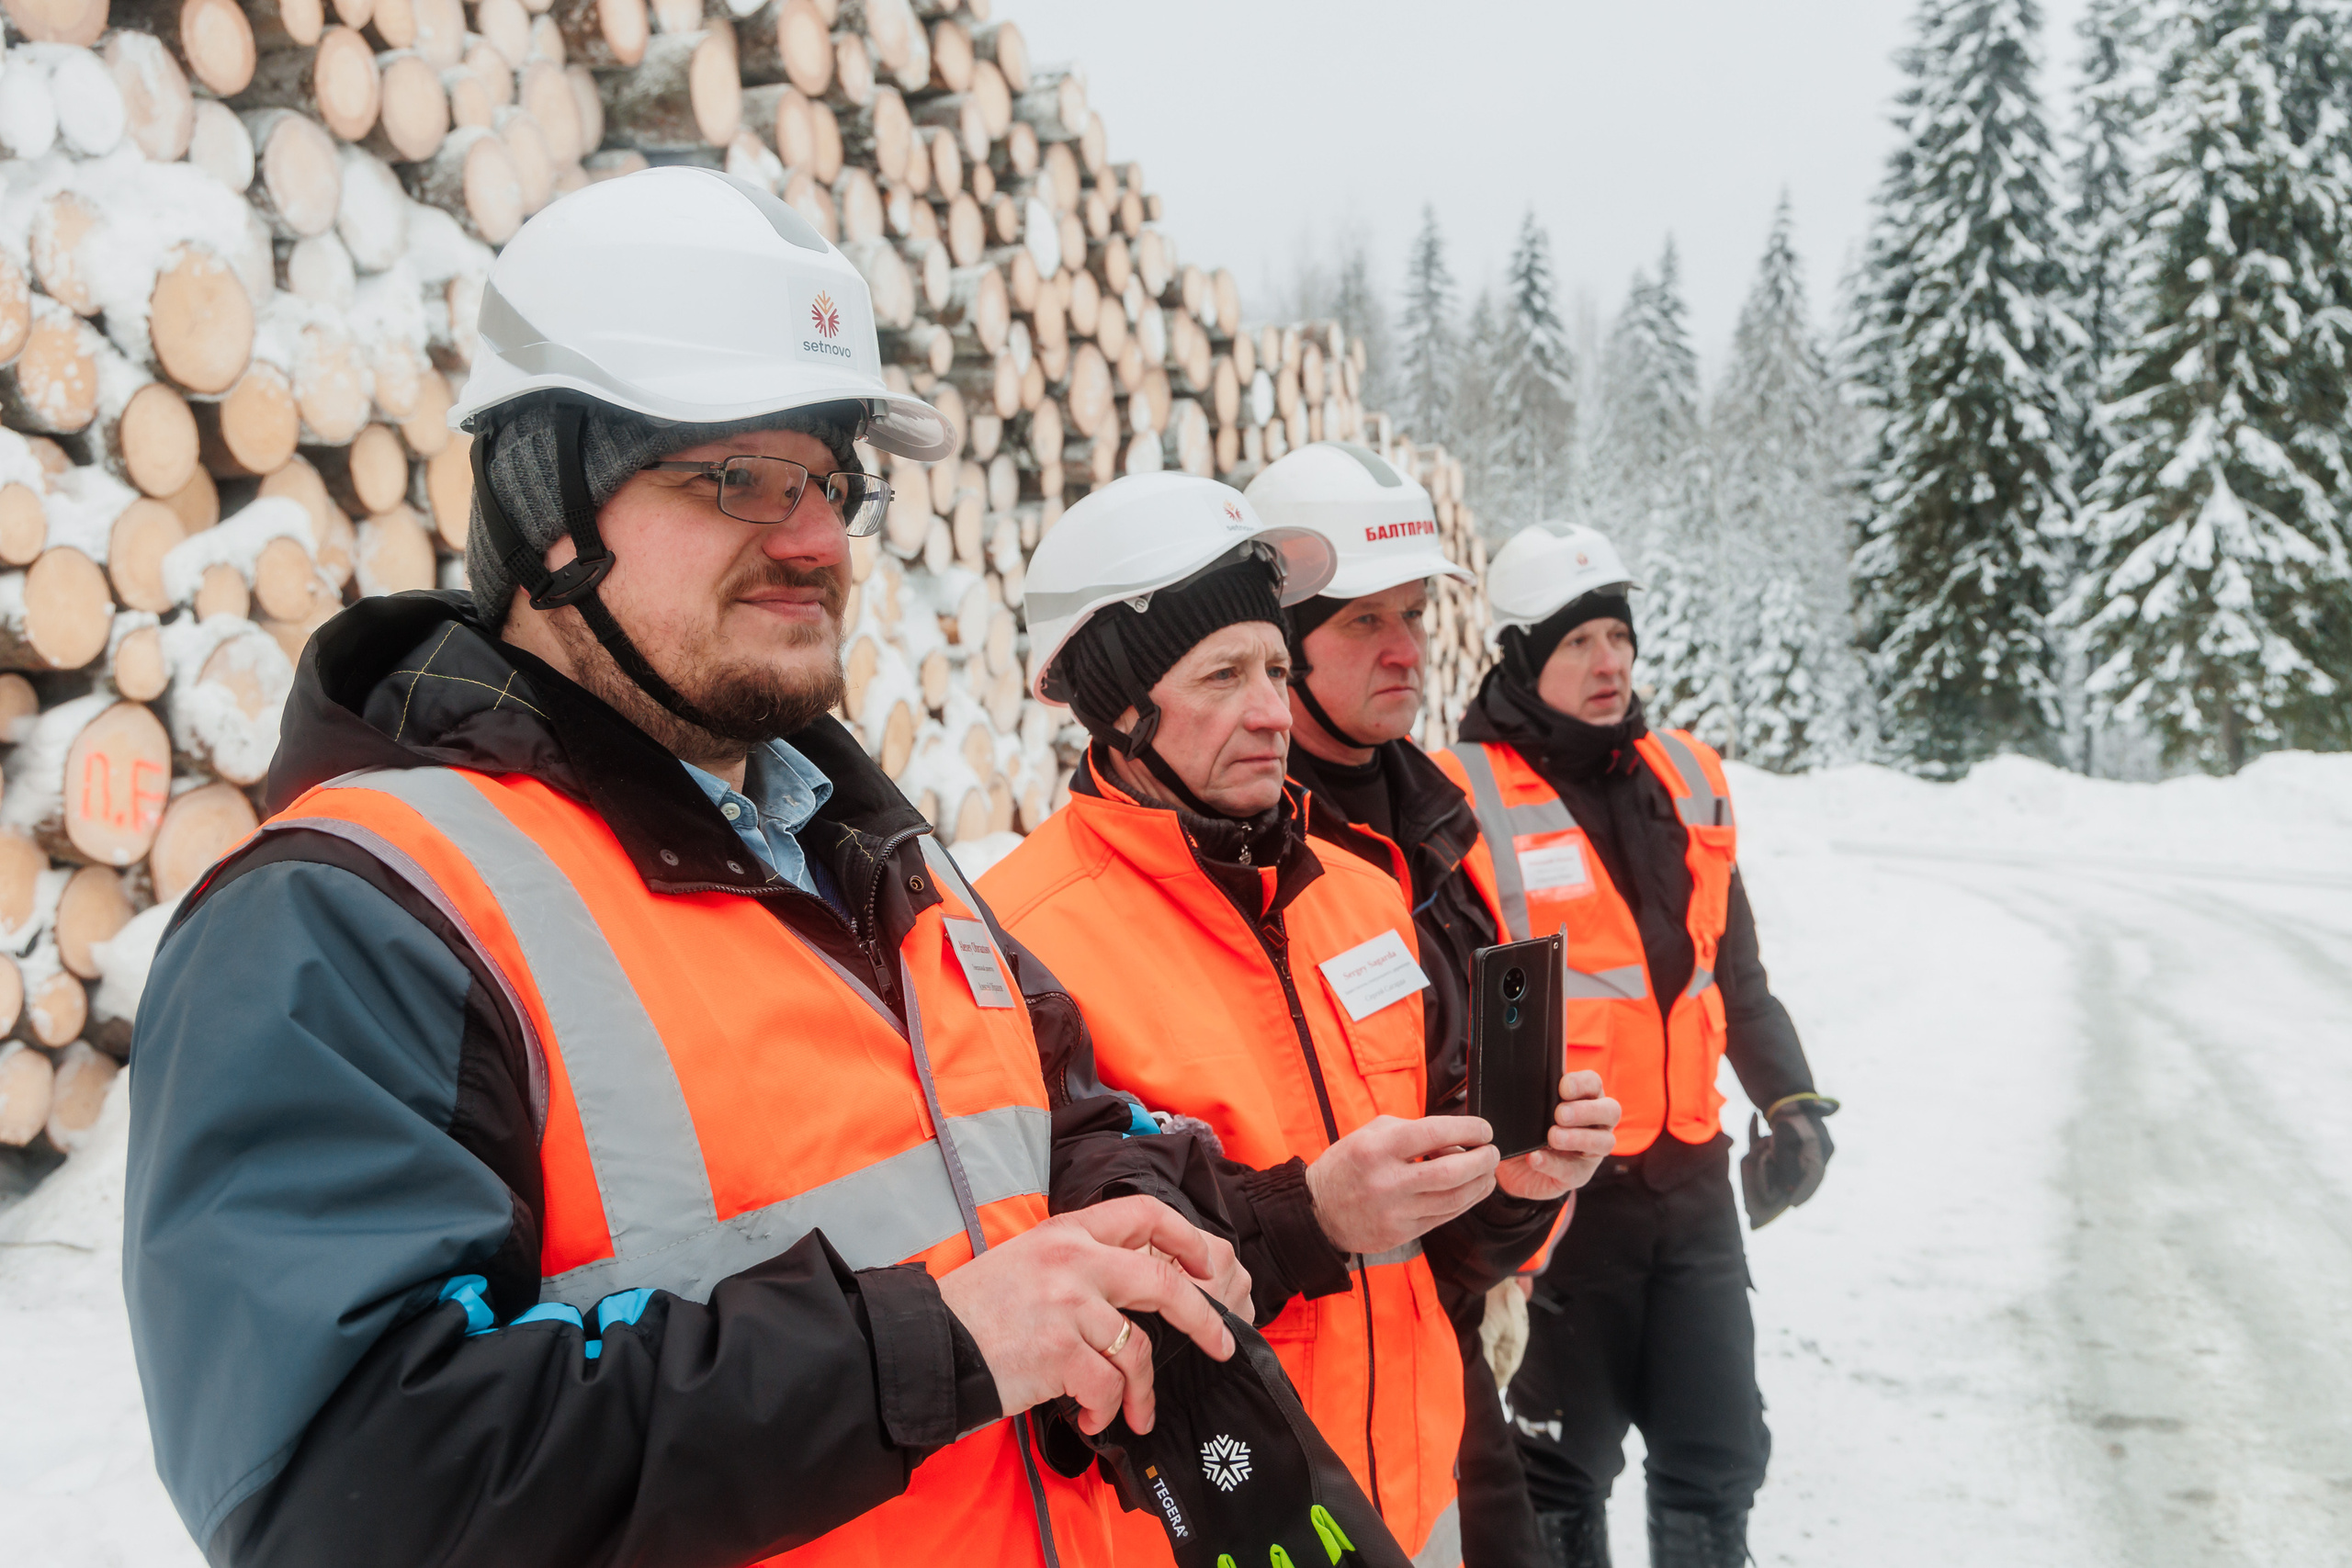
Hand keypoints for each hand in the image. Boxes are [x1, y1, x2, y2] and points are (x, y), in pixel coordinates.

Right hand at [936, 1195, 1237, 1435]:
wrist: (930, 1345)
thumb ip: (1078, 1263)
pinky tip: (1092, 1417)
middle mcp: (1071, 1259)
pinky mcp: (1058, 1350)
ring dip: (1141, 1390)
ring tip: (1133, 1412)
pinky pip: (1107, 1386)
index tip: (1208, 1265)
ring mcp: (1067, 1304)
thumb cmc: (978, 1310)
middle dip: (1203, 1317)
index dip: (1186, 1237)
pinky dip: (1107, 1409)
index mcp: (1066, 1232)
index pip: (1143, 1212)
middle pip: (1162, 1280)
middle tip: (1220, 1344)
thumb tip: (1134, 1289)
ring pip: (1137, 1348)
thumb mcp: (1028, 1261)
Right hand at [1305, 1114, 1497, 1255]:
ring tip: (1487, 1172)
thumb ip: (1414, 1130)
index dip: (1468, 1130)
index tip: (1484, 1129)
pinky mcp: (1401, 1233)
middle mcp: (1388, 1181)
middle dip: (1482, 1160)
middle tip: (1492, 1152)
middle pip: (1452, 1172)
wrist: (1317, 1210)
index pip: (1434, 1134)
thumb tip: (1457, 1138)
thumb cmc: (1348, 1164)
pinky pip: (1444, 1217)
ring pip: (1454, 1199)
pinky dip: (1464, 1202)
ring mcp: (1396, 1212)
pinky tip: (1471, 1190)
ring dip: (1480, 1184)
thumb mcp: (1372, 1132)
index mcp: (1378, 1148)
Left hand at [1494, 1070, 1621, 1199]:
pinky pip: (1573, 1171)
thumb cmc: (1526, 1128)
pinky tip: (1535, 1158)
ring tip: (1552, 1138)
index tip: (1562, 1087)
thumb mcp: (1527, 1110)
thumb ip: (1533, 1096)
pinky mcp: (1579, 1175)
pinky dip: (1553, 1163)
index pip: (1594, 1083)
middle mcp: (1596, 1123)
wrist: (1512, 1166)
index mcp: (1585, 1098)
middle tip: (1560, 1114)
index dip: (1582, 1083)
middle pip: (1610, 1111)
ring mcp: (1592, 1151)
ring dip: (1577, 1138)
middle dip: (1586, 1111)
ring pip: (1603, 1142)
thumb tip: (1521, 1080)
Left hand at [1740, 1094, 1837, 1228]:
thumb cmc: (1785, 1119)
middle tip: (1791, 1204)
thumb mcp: (1782, 1142)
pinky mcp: (1815, 1143)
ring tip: (1791, 1196)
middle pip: (1814, 1175)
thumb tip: (1789, 1189)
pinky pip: (1808, 1162)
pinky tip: (1792, 1181)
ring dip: (1802, 1182)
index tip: (1792, 1205)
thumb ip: (1786, 1166)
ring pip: (1812, 1170)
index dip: (1802, 1193)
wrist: (1790, 1097)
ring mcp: (1822, 1146)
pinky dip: (1799, 1171)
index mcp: (1820, 1148)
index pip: (1813, 1177)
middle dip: (1803, 1190)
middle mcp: (1824, 1149)